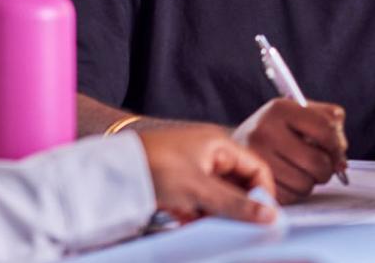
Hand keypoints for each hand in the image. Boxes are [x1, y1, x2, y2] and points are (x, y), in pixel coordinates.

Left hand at [138, 126, 276, 223]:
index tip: (263, 218)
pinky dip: (196, 215)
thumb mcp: (198, 190)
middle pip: (237, 185)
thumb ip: (235, 205)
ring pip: (217, 197)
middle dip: (236, 207)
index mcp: (220, 145)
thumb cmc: (152, 167)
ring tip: (205, 226)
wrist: (106, 172)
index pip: (256, 169)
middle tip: (234, 228)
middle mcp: (209, 155)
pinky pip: (197, 202)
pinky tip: (186, 223)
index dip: (263, 193)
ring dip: (214, 214)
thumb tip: (269, 216)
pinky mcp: (175, 184)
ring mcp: (192, 169)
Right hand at [232, 98, 347, 203]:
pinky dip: (296, 193)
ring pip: (305, 184)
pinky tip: (290, 180)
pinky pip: (290, 197)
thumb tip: (341, 159)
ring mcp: (256, 159)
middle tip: (322, 165)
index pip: (324, 129)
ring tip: (303, 171)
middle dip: (327, 168)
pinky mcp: (252, 184)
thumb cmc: (279, 130)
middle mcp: (263, 132)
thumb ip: (330, 122)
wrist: (237, 147)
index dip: (337, 144)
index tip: (338, 152)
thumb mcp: (302, 112)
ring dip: (311, 182)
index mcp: (280, 109)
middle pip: (317, 161)